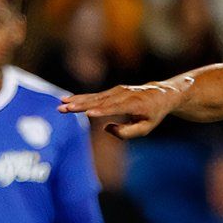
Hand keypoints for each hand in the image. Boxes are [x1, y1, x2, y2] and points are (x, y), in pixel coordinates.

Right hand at [59, 81, 184, 139]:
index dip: (102, 111)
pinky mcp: (111, 91)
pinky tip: (67, 100)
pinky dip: (81, 97)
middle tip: (65, 109)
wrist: (160, 94)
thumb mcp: (146, 127)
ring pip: (94, 97)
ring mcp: (117, 91)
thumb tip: (107, 128)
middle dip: (82, 105)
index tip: (88, 114)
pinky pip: (94, 95)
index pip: (116, 108)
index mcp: (136, 104)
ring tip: (61, 104)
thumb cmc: (153, 114)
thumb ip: (128, 132)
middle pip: (100, 101)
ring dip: (77, 101)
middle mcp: (124, 95)